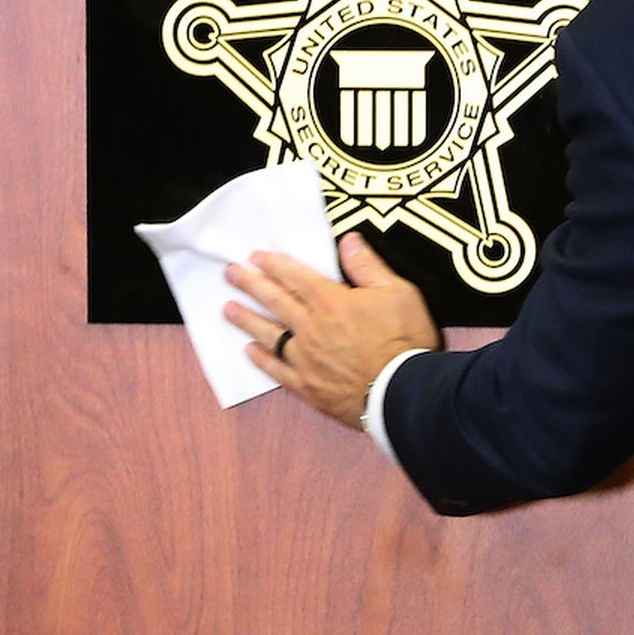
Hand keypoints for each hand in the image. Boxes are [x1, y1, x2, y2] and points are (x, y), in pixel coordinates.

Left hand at [225, 232, 442, 429]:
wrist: (405, 395)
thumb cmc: (404, 341)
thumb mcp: (397, 292)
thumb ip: (367, 265)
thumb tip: (348, 239)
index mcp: (330, 301)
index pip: (294, 276)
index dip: (273, 264)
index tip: (254, 256)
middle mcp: (310, 327)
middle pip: (273, 300)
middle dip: (249, 284)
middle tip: (229, 273)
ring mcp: (305, 359)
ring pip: (268, 333)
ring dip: (246, 319)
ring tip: (228, 309)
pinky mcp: (307, 387)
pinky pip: (276, 370)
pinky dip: (261, 359)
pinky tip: (249, 351)